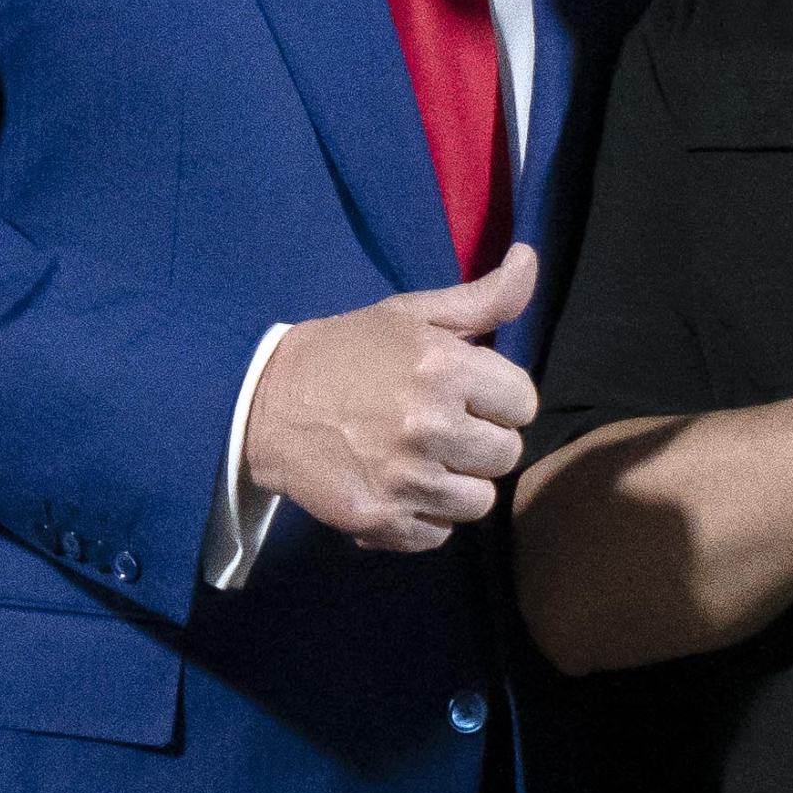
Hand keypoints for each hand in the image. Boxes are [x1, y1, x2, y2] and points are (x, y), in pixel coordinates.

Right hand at [238, 243, 542, 550]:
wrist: (264, 403)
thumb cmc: (347, 353)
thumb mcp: (410, 315)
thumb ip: (481, 298)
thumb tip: (529, 259)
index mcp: (445, 367)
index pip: (522, 402)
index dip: (498, 399)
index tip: (467, 396)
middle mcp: (430, 425)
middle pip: (505, 455)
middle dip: (480, 441)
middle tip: (442, 428)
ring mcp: (406, 478)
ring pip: (478, 501)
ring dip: (456, 483)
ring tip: (422, 460)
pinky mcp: (381, 518)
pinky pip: (439, 533)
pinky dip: (423, 517)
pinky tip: (397, 487)